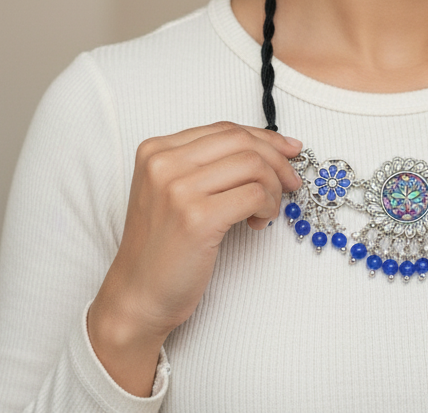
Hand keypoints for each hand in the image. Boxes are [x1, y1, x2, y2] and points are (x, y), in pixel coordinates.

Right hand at [88, 122, 301, 394]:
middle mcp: (163, 163)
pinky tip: (258, 222)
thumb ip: (210, 165)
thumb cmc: (163, 248)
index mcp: (156, 150)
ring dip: (273, 187)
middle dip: (277, 159)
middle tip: (291, 181)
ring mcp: (178, 189)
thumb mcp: (174, 192)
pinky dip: (268, 207)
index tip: (288, 151)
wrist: (136, 298)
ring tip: (267, 209)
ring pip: (253, 165)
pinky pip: (254, 195)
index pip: (225, 129)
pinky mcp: (197, 218)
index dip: (264, 138)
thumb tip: (272, 147)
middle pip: (241, 141)